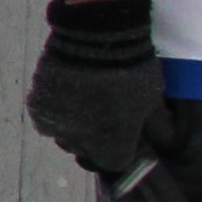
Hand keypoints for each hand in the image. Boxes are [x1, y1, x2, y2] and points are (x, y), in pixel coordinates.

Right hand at [25, 0, 170, 180]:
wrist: (97, 37)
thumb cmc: (133, 70)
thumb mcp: (154, 99)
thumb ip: (156, 125)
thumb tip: (163, 140)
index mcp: (112, 147)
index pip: (114, 163)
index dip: (120, 149)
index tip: (124, 135)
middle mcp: (81, 144)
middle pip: (86, 151)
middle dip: (96, 138)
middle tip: (105, 113)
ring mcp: (56, 125)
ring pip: (64, 135)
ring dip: (74, 125)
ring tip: (84, 100)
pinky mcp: (38, 106)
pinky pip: (46, 117)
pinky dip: (55, 109)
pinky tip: (66, 91)